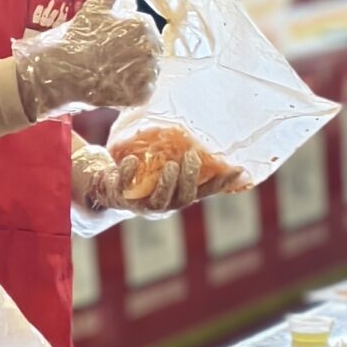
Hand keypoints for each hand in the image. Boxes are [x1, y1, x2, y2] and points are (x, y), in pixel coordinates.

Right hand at [14, 0, 159, 118]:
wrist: (56, 71)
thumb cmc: (74, 38)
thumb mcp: (96, 6)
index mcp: (142, 25)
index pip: (146, 32)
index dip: (126, 38)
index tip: (108, 44)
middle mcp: (150, 48)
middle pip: (150, 52)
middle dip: (133, 56)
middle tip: (107, 61)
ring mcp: (146, 73)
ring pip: (149, 73)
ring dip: (134, 74)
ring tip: (109, 74)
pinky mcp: (140, 94)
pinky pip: (144, 93)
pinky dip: (132, 93)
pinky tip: (114, 87)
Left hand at [71, 139, 218, 213]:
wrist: (107, 189)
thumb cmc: (146, 177)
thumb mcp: (170, 168)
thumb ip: (192, 161)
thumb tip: (221, 142)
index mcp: (179, 196)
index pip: (205, 192)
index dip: (221, 183)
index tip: (238, 169)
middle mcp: (164, 204)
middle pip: (182, 198)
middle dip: (189, 179)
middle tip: (192, 157)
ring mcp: (141, 204)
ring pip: (158, 200)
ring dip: (166, 183)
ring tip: (171, 165)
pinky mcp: (119, 197)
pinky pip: (124, 189)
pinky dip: (127, 174)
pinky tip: (131, 160)